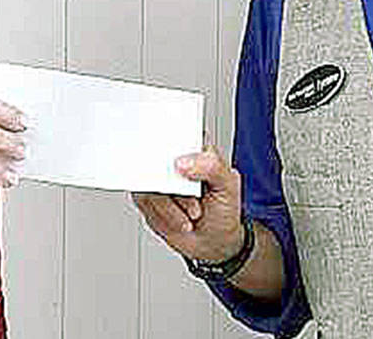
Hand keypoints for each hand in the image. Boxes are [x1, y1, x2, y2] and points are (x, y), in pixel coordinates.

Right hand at [131, 145, 243, 263]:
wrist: (213, 242)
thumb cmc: (223, 209)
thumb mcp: (228, 185)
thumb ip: (211, 167)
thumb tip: (182, 161)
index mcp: (194, 147)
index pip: (175, 131)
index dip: (169, 138)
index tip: (176, 159)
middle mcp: (172, 161)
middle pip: (155, 157)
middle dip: (173, 182)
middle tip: (193, 196)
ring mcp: (158, 179)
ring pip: (150, 183)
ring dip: (171, 205)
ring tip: (192, 213)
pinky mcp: (146, 197)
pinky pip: (144, 202)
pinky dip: (163, 215)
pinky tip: (179, 220)